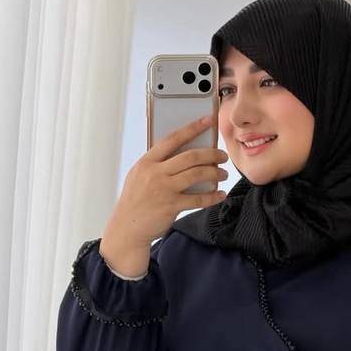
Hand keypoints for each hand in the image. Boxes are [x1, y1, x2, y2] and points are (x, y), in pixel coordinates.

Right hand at [103, 115, 228, 253]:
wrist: (127, 229)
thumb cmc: (135, 201)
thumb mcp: (139, 176)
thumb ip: (156, 165)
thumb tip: (182, 155)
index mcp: (147, 162)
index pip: (172, 139)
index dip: (192, 128)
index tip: (208, 121)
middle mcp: (155, 173)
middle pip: (190, 157)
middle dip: (211, 154)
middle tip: (223, 156)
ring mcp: (163, 190)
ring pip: (196, 175)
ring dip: (215, 173)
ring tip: (223, 173)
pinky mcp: (171, 206)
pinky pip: (198, 199)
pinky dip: (212, 196)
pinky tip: (220, 194)